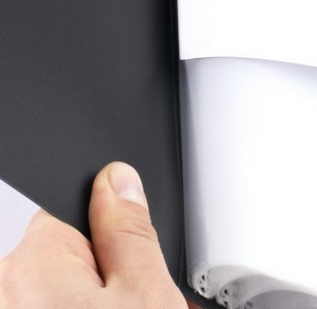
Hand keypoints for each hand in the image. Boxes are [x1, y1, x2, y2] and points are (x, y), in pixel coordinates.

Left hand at [0, 162, 190, 308]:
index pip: (73, 211)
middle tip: (138, 303)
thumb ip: (131, 233)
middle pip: (65, 254)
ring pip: (60, 291)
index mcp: (33, 266)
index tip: (134, 259)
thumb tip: (119, 178)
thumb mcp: (146, 294)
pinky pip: (53, 306)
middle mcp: (5, 292)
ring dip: (95, 299)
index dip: (113, 229)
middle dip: (105, 271)